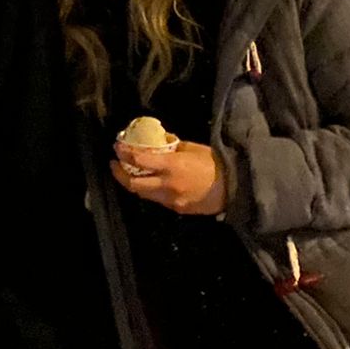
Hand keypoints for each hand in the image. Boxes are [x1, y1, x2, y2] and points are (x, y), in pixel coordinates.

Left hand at [111, 139, 225, 215]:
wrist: (234, 188)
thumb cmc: (216, 164)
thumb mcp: (193, 148)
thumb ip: (173, 145)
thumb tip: (159, 139)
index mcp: (172, 166)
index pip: (139, 159)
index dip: (124, 152)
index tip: (117, 147)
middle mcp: (167, 185)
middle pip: (133, 184)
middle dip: (119, 174)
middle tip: (115, 164)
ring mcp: (171, 200)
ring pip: (143, 194)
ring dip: (133, 183)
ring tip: (129, 173)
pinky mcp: (176, 209)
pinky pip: (157, 200)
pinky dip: (150, 190)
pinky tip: (150, 182)